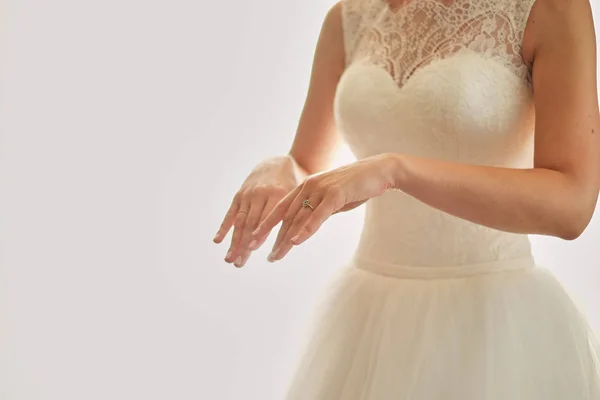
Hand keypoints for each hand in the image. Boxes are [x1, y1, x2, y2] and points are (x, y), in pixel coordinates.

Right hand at [213, 155, 302, 267]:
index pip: (267, 219)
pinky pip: (231, 213)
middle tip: (238, 264)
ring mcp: (248, 195)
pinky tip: (218, 241)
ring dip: (234, 242)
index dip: (260, 235)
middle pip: (251, 224)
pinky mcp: (239, 195)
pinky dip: (224, 228)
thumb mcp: (297, 196)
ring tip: (230, 259)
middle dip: (244, 245)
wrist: (278, 163)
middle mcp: (260, 194)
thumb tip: (295, 240)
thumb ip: (295, 214)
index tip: (253, 250)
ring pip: (240, 221)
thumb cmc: (293, 185)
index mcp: (278, 194)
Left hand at [252, 153, 396, 261]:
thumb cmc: (357, 186)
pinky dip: (306, 229)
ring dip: (286, 239)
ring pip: (299, 218)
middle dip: (272, 237)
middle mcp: (309, 186)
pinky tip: (295, 242)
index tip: (254, 239)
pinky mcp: (335, 194)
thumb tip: (308, 225)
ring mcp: (321, 189)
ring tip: (275, 255)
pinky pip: (317, 215)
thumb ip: (319, 211)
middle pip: (286, 216)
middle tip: (260, 254)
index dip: (266, 224)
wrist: (379, 170)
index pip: (281, 208)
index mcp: (306, 186)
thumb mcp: (333, 200)